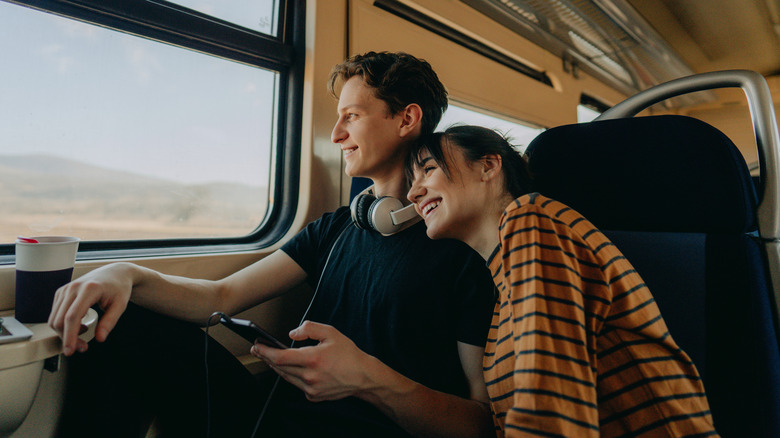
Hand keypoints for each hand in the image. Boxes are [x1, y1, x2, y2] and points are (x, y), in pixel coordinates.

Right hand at [48, 263, 134, 355]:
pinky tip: (79, 325)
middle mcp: (73, 288)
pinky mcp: (61, 292)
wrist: (114, 273)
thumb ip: (110, 322)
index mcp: (89, 289)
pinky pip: (56, 314)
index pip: (72, 316)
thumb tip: (100, 338)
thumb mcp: (120, 305)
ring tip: (83, 335)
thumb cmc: (118, 288)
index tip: (70, 351)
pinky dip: (64, 324)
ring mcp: (65, 289)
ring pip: (54, 318)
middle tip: (83, 347)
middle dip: (67, 338)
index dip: (69, 336)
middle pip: (60, 320)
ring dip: (64, 333)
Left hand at [250, 321, 375, 401]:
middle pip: (279, 367)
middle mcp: (310, 376)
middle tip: (258, 349)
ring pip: (286, 377)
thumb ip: (309, 328)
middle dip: (266, 357)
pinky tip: (292, 368)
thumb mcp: (331, 333)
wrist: (363, 377)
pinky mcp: (313, 396)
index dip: (265, 351)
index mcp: (313, 359)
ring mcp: (311, 388)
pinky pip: (297, 384)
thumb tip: (291, 334)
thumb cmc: (348, 354)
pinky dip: (292, 375)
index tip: (257, 345)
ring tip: (269, 357)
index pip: (280, 357)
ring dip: (276, 366)